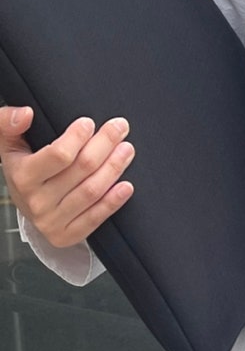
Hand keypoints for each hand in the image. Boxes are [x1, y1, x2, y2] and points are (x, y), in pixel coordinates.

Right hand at [0, 106, 134, 248]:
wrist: (24, 206)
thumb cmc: (21, 169)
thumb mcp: (8, 144)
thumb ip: (8, 123)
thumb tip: (26, 113)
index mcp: (23, 176)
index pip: (58, 155)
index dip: (77, 138)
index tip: (90, 123)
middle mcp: (37, 201)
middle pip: (81, 170)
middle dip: (104, 145)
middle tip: (119, 129)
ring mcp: (53, 221)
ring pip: (92, 192)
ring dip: (114, 169)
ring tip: (126, 151)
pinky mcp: (67, 236)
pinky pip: (95, 218)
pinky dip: (114, 201)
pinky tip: (126, 186)